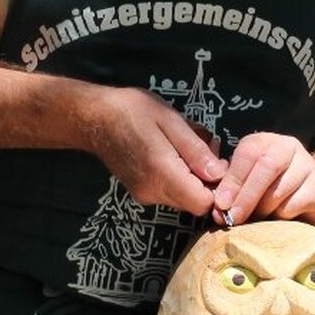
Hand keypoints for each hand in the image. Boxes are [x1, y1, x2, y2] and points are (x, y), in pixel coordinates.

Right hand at [88, 87, 225, 213]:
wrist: (94, 118)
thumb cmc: (133, 111)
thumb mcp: (170, 120)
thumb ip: (196, 150)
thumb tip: (219, 174)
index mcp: (161, 173)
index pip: (203, 202)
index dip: (218, 186)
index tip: (219, 162)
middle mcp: (153, 191)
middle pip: (195, 202)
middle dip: (208, 178)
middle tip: (207, 145)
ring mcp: (145, 195)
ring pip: (185, 197)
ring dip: (195, 176)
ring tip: (188, 145)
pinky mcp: (142, 193)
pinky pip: (172, 192)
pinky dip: (181, 176)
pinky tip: (175, 153)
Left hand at [210, 132, 314, 228]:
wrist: (306, 199)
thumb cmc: (267, 190)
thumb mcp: (246, 182)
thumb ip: (231, 188)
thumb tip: (219, 206)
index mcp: (264, 141)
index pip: (248, 153)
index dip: (233, 179)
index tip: (221, 204)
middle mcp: (288, 147)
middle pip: (267, 166)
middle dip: (246, 195)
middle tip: (234, 218)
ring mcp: (307, 165)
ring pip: (279, 190)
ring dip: (262, 210)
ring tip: (255, 220)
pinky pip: (293, 205)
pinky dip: (280, 217)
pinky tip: (277, 219)